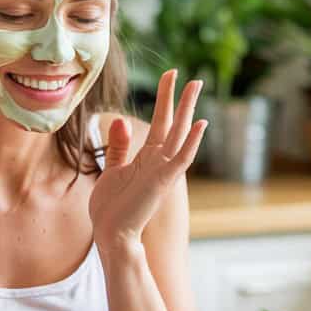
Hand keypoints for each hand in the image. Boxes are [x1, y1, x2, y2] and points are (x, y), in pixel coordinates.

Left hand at [89, 69, 206, 249]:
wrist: (111, 235)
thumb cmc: (110, 208)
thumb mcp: (112, 170)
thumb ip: (119, 148)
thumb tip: (121, 121)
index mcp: (147, 158)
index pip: (160, 122)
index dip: (165, 98)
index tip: (170, 75)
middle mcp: (159, 161)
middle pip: (173, 123)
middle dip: (180, 98)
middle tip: (191, 76)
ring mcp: (163, 170)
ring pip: (180, 134)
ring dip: (188, 110)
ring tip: (196, 86)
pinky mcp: (163, 181)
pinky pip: (182, 158)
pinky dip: (192, 141)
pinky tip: (200, 123)